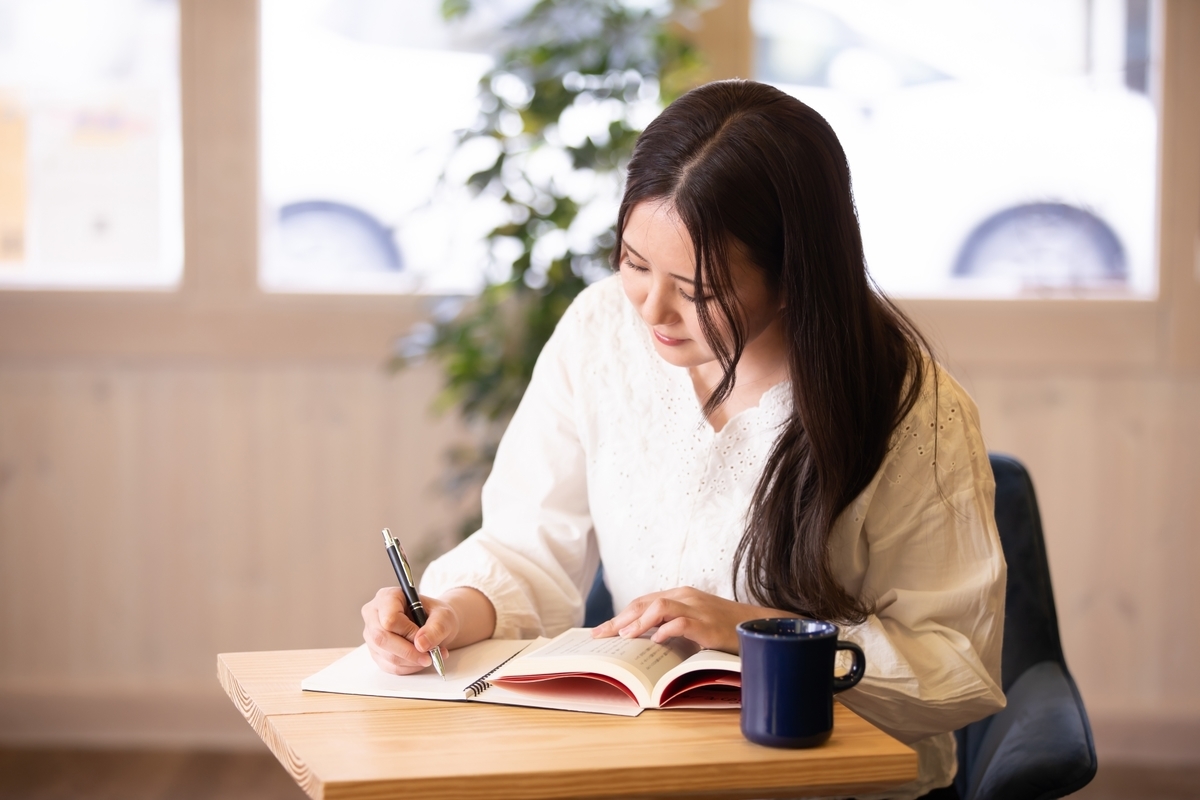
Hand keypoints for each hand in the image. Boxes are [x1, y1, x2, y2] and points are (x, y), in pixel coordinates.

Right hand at [361, 587, 459, 674]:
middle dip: (408, 652)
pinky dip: (408, 667)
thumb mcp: (444, 615)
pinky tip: (420, 660)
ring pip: (386, 655)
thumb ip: (436, 627)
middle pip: (382, 638)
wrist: (434, 624)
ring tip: (430, 657)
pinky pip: (388, 666)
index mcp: (387, 597)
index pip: (389, 618)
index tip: (424, 638)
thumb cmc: (436, 615)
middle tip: (429, 657)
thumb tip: (421, 644)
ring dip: (411, 661)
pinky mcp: (376, 652)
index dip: (408, 632)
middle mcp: (373, 614)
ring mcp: (372, 634)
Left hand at [591, 586, 796, 653]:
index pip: (642, 601)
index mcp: (680, 595)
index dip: (620, 616)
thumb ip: (671, 626)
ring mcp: (697, 608)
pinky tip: (656, 641)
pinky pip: (681, 622)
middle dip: (619, 620)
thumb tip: (643, 641)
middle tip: (601, 636)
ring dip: (638, 622)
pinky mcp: (707, 624)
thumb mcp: (693, 624)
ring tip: (625, 637)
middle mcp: (685, 596)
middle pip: (644, 602)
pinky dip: (666, 631)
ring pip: (659, 606)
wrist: (757, 625)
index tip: (601, 631)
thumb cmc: (724, 627)